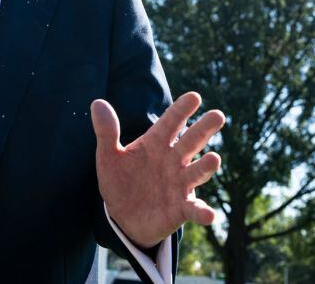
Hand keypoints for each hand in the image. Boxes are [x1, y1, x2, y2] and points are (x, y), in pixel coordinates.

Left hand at [91, 91, 224, 248]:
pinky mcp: (181, 208)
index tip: (194, 97)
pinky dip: (203, 212)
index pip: (170, 122)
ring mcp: (179, 184)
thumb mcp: (109, 157)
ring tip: (214, 158)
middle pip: (191, 141)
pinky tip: (209, 215)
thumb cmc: (120, 181)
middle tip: (218, 115)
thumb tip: (97, 103)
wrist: (123, 218)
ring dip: (206, 166)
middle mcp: (173, 161)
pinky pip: (194, 209)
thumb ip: (106, 132)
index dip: (181, 110)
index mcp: (156, 144)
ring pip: (197, 172)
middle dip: (204, 129)